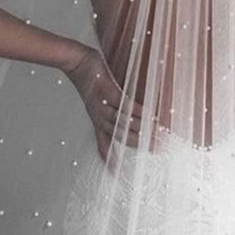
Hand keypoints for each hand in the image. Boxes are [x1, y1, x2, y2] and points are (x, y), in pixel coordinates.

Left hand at [63, 48, 146, 171]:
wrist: (76, 61)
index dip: (109, 158)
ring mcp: (104, 105)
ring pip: (124, 122)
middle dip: (139, 144)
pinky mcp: (108, 91)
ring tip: (157, 135)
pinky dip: (137, 111)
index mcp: (96, 119)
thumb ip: (110, 104)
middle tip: (158, 149)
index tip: (117, 173)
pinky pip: (124, 105)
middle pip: (121, 135)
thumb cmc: (88, 77)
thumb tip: (124, 108)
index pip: (103, 143)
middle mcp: (99, 116)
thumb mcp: (95, 97)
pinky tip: (148, 114)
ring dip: (141, 129)